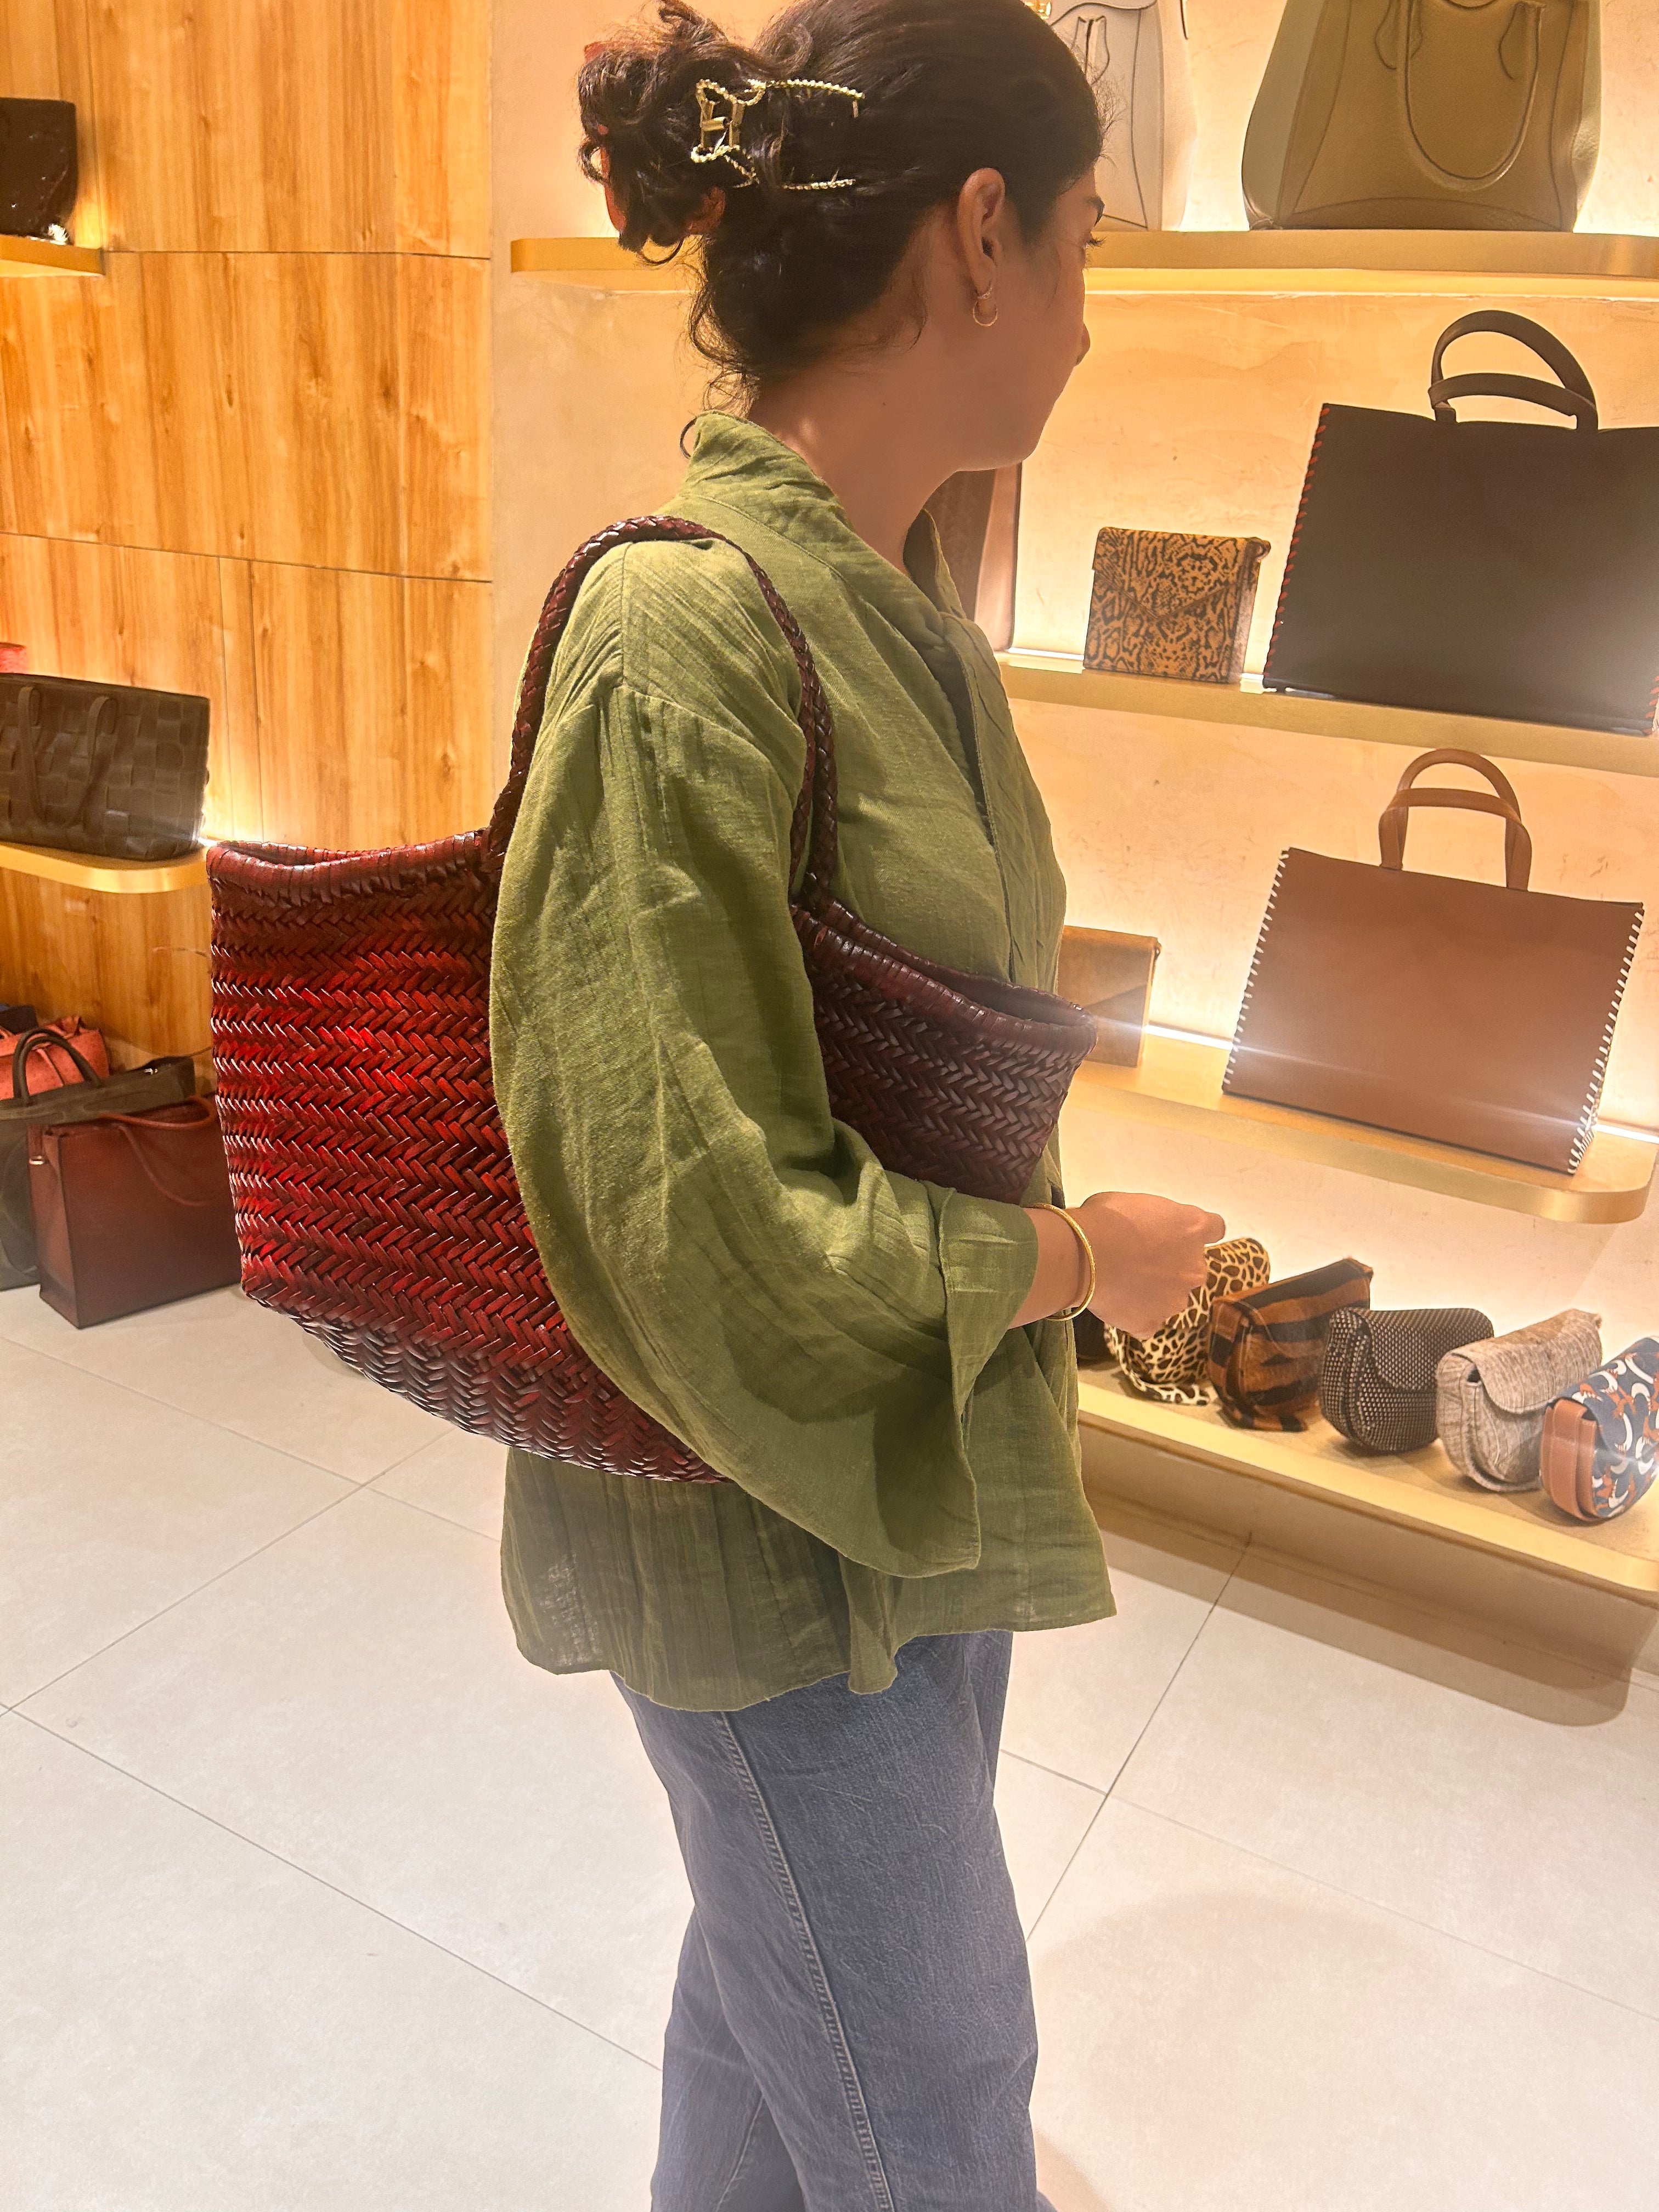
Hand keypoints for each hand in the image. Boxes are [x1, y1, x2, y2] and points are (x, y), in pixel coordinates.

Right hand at [1071, 1190, 1225, 1339]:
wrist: (1085, 1254)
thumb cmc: (1106, 1219)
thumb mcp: (1134, 1202)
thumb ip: (1151, 1219)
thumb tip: (1142, 1227)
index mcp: (1193, 1228)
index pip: (1214, 1228)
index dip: (1195, 1232)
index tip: (1180, 1232)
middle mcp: (1194, 1267)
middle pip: (1192, 1268)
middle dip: (1172, 1265)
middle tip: (1141, 1258)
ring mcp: (1175, 1300)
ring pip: (1172, 1297)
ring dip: (1155, 1292)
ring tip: (1124, 1282)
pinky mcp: (1152, 1322)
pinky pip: (1148, 1322)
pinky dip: (1137, 1316)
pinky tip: (1118, 1303)